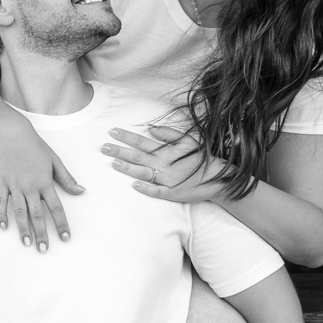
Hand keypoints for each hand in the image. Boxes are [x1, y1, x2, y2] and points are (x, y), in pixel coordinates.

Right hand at [0, 118, 82, 249]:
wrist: (11, 133)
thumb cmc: (35, 146)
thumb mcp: (55, 160)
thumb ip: (67, 178)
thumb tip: (81, 191)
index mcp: (45, 182)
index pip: (56, 208)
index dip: (61, 224)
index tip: (65, 238)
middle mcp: (30, 187)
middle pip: (37, 215)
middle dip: (41, 234)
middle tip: (44, 249)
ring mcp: (14, 186)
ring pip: (19, 212)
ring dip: (23, 229)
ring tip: (27, 244)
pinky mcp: (2, 183)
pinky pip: (1, 202)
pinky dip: (1, 215)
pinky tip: (3, 227)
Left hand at [103, 125, 230, 203]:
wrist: (219, 178)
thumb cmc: (202, 157)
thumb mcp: (189, 140)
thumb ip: (169, 134)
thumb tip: (151, 128)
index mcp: (168, 151)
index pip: (142, 142)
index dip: (126, 137)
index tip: (112, 131)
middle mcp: (166, 165)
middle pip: (138, 156)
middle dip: (119, 151)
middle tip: (103, 147)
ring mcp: (168, 181)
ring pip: (143, 173)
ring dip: (127, 168)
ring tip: (112, 163)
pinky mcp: (173, 194)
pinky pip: (156, 192)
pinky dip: (145, 188)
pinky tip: (133, 185)